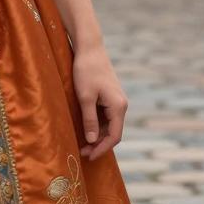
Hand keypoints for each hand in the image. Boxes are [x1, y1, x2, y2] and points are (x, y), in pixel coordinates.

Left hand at [71, 43, 127, 161]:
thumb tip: (92, 141)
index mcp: (118, 106)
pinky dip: (97, 124)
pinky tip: (86, 128)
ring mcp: (116, 100)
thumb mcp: (85, 97)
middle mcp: (121, 105)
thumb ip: (89, 120)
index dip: (102, 148)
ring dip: (97, 134)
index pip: (114, 136)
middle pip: (113, 132)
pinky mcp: (110, 96)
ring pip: (109, 124)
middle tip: (83, 151)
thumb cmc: (86, 70)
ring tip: (82, 142)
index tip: (89, 156)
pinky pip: (106, 115)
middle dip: (99, 144)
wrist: (89, 48)